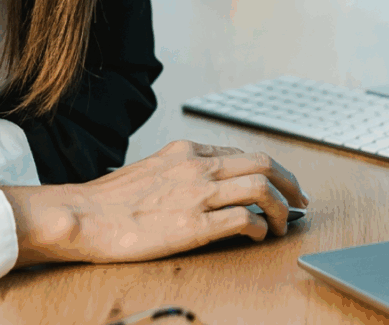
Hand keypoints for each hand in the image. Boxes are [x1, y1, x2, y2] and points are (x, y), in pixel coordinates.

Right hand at [5, 139, 307, 266]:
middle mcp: (197, 166)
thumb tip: (205, 183)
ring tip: (284, 225)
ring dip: (282, 208)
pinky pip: (246, 220)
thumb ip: (182, 170)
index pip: (242, 153)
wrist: (88, 215)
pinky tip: (258, 237)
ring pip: (262, 188)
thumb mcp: (153, 168)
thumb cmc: (114, 199)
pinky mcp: (195, 226)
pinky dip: (261, 228)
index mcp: (187, 151)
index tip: (281, 184)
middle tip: (300, 201)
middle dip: (290, 183)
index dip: (269, 170)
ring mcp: (198, 194)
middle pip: (263, 163)